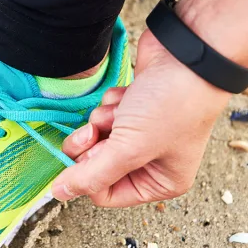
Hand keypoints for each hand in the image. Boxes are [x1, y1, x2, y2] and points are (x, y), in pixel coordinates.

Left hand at [52, 31, 231, 206]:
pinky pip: (103, 114)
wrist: (186, 53)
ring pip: (96, 136)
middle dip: (94, 145)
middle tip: (99, 131)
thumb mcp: (129, 149)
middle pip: (96, 166)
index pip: (105, 194)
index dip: (89, 176)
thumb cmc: (172, 105)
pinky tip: (129, 95)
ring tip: (124, 109)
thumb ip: (91, 175)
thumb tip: (61, 193)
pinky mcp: (132, 107)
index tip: (86, 155)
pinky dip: (111, 102)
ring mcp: (142, 132)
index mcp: (160, 182)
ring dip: (102, 120)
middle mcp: (152, 161)